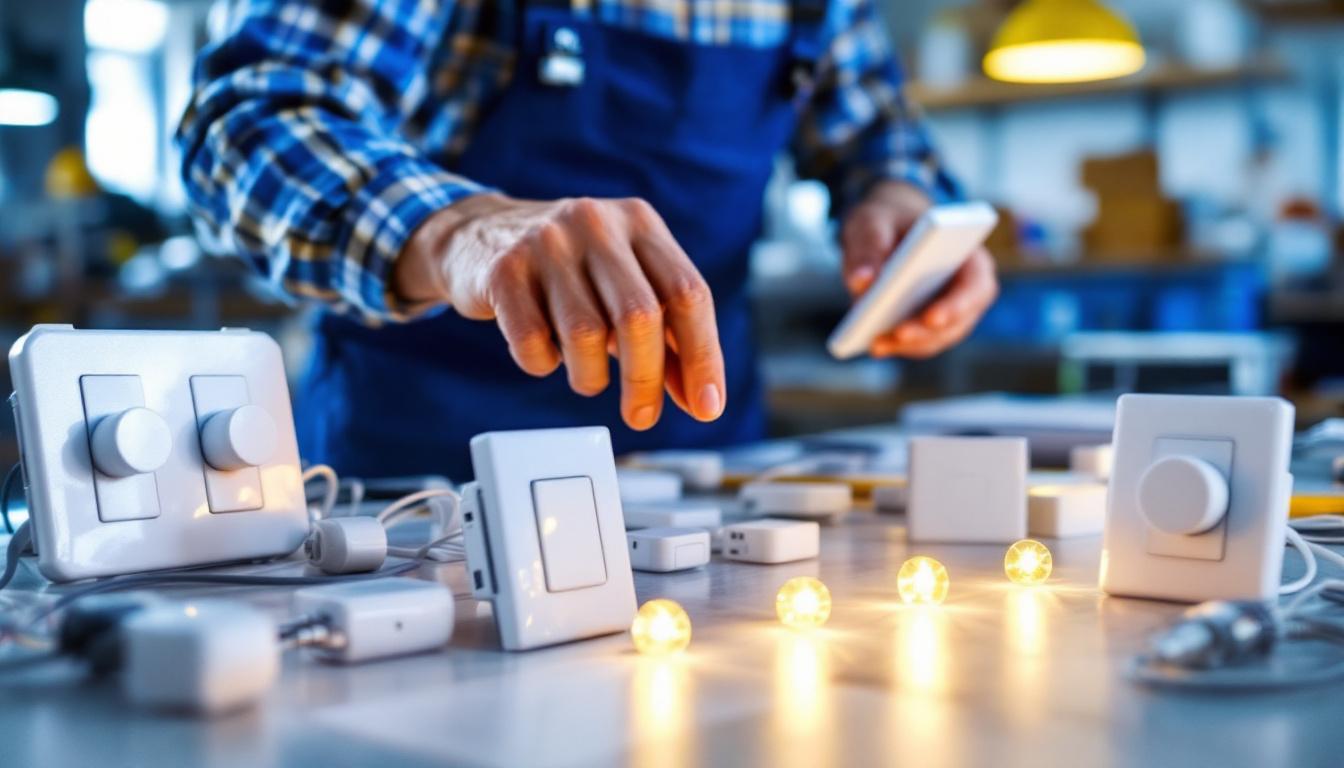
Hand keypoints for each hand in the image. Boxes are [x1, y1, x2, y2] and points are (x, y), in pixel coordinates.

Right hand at [393, 193, 725, 430]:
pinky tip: (545, 353)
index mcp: (640, 223)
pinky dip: (544, 364)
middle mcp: (597, 224)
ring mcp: (547, 243)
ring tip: (585, 376)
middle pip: (640, 316)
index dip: (704, 357)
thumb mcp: (624, 286)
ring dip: (590, 376)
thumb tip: (700, 400)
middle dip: (646, 379)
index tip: (707, 408)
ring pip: (586, 334)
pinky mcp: (503, 271)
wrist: (480, 235)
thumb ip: (665, 337)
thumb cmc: (570, 271)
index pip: (688, 293)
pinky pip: (532, 341)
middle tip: (641, 415)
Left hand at [840, 181, 998, 358]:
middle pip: (956, 321)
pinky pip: (918, 343)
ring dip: (907, 344)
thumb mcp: (874, 222)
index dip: (957, 305)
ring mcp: (950, 313)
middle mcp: (967, 291)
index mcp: (970, 257)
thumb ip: (868, 246)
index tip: (931, 316)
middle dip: (925, 331)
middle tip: (897, 334)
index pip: (975, 286)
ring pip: (936, 338)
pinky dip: (898, 346)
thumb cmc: (889, 221)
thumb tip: (861, 282)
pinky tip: (874, 344)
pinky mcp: (927, 327)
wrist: (886, 229)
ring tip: (876, 344)